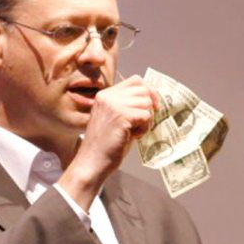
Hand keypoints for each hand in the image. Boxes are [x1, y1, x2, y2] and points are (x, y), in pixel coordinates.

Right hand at [59, 75, 157, 208]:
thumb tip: (152, 99)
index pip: (135, 81)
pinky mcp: (121, 116)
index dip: (148, 92)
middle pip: (143, 90)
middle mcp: (108, 96)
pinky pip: (146, 116)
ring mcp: (114, 105)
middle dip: (149, 106)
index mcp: (105, 95)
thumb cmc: (105, 146)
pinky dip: (144, 129)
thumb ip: (128, 106)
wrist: (92, 162)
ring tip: (133, 132)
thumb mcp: (114, 119)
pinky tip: (132, 137)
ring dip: (146, 120)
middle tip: (142, 123)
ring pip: (146, 103)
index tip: (152, 106)